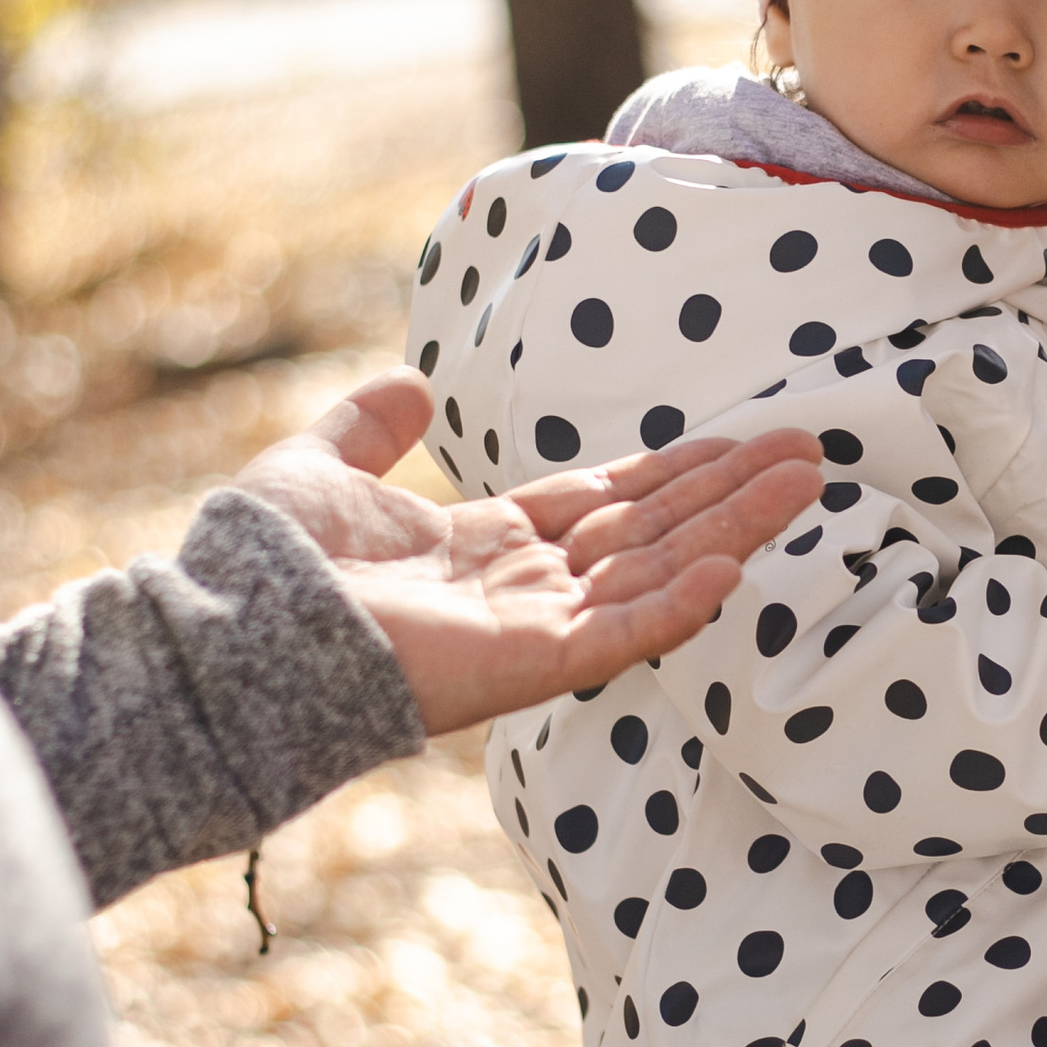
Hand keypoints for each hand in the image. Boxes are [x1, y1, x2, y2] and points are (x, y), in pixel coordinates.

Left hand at [233, 368, 824, 737]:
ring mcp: (534, 627)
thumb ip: (369, 427)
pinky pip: (622, 630)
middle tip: (808, 453)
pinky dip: (678, 601)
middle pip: (649, 529)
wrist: (239, 629)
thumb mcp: (322, 464)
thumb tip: (410, 384)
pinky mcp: (530, 663)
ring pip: (655, 569)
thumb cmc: (269, 560)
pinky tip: (735, 565)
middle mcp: (523, 587)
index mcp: (484, 545)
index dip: (670, 472)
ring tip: (803, 483)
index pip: (602, 502)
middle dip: (728, 491)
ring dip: (732, 526)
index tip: (735, 444)